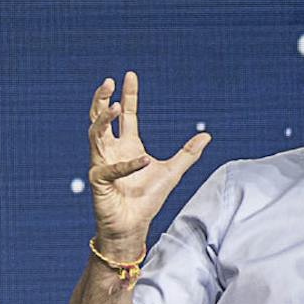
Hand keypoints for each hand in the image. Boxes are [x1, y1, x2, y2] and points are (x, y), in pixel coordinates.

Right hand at [88, 71, 210, 257]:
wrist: (133, 227)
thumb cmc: (148, 200)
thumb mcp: (173, 172)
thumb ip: (188, 154)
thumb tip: (207, 136)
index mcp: (128, 145)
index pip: (126, 114)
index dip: (128, 95)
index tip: (130, 75)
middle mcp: (112, 150)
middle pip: (100, 117)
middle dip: (102, 99)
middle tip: (108, 82)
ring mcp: (102, 163)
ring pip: (95, 134)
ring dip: (103, 119)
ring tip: (114, 106)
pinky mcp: (98, 180)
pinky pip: (111, 168)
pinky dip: (127, 165)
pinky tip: (143, 160)